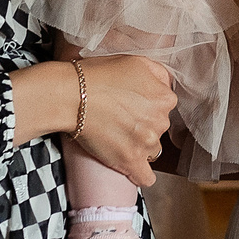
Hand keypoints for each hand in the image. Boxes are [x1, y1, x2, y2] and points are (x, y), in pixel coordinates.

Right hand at [69, 55, 174, 189]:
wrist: (71, 95)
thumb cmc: (98, 75)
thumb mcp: (136, 61)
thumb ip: (159, 74)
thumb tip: (166, 86)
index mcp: (165, 98)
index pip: (164, 104)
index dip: (147, 103)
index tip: (131, 102)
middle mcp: (161, 121)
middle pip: (158, 127)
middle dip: (143, 123)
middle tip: (119, 117)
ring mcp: (146, 143)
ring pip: (151, 149)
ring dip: (139, 145)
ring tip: (117, 136)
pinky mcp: (130, 161)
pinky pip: (145, 177)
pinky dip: (140, 175)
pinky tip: (133, 168)